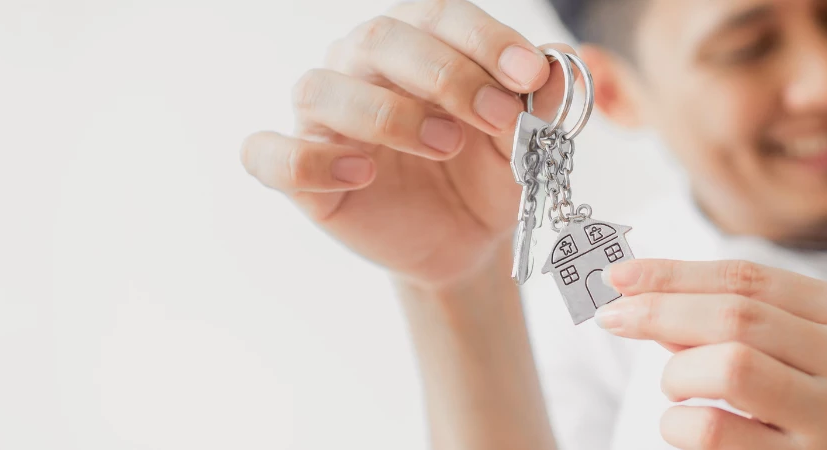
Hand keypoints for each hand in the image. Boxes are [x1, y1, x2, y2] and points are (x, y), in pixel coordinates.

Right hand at [241, 0, 573, 287]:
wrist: (468, 241)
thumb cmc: (489, 173)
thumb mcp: (528, 139)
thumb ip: (540, 101)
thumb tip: (556, 66)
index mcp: (416, 41)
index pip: (436, 14)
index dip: (484, 39)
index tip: (530, 76)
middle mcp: (360, 66)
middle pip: (380, 38)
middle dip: (447, 75)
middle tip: (498, 119)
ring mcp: (324, 119)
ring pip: (321, 88)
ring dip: (388, 113)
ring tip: (446, 145)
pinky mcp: (301, 176)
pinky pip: (270, 154)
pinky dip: (310, 159)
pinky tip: (363, 173)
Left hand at [596, 259, 826, 449]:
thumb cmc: (810, 399)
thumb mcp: (789, 347)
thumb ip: (729, 318)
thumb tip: (637, 288)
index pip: (749, 278)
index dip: (674, 273)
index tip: (619, 275)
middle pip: (737, 316)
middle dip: (661, 311)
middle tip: (615, 318)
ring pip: (730, 367)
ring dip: (678, 373)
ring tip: (674, 387)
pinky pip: (714, 430)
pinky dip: (676, 423)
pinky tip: (680, 424)